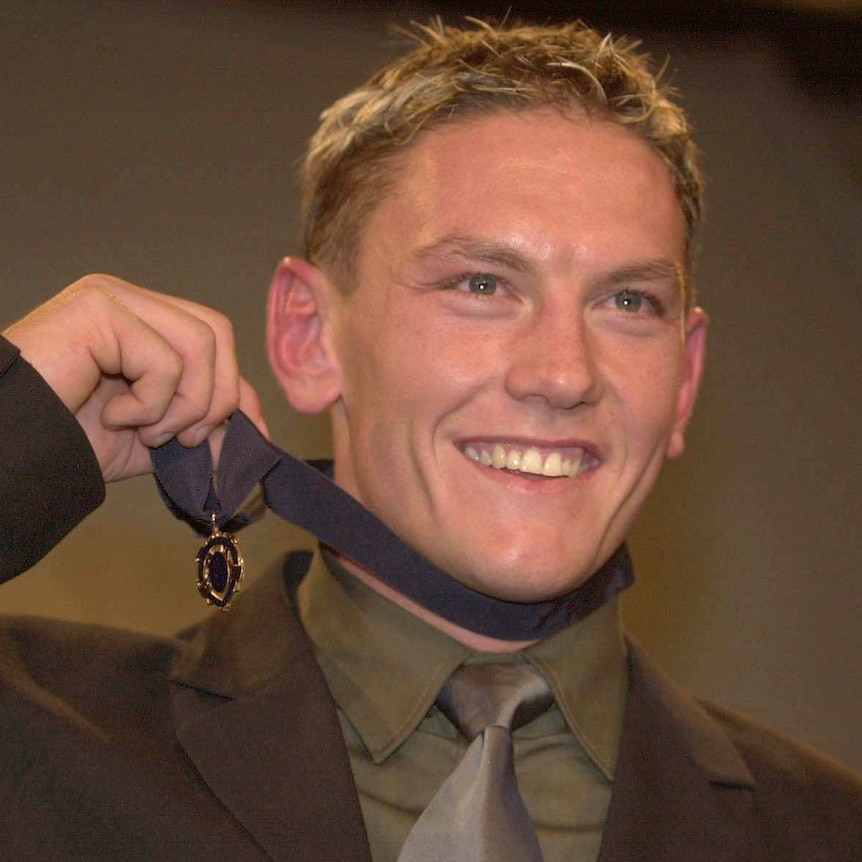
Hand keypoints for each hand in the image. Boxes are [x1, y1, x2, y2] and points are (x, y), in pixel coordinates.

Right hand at [3, 274, 267, 481]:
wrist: (15, 449)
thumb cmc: (71, 437)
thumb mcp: (154, 434)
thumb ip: (202, 423)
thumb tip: (255, 431)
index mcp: (143, 321)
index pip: (213, 338)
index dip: (238, 387)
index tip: (246, 435)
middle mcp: (129, 300)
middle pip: (215, 332)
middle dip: (215, 397)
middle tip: (184, 439)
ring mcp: (112, 297)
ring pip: (199, 343)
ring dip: (183, 405)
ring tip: (145, 430)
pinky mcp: (98, 308)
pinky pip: (163, 359)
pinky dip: (150, 404)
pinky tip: (114, 416)